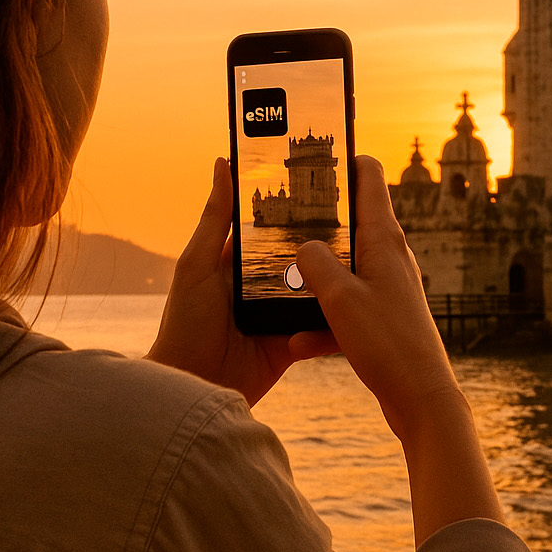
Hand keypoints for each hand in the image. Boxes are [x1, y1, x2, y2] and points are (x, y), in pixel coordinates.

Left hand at [148, 158, 337, 404]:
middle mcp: (261, 284)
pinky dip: (336, 314)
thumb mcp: (197, 264)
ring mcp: (279, 313)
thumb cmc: (184, 324)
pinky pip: (320, 324)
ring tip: (368, 253)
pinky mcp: (293, 341)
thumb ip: (214, 218)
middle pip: (300, 255)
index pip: (271, 227)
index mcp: (238, 261)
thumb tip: (222, 164)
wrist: (193, 387)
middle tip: (360, 215)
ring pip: (317, 287)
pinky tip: (359, 297)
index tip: (324, 181)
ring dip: (336, 276)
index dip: (294, 206)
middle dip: (326, 240)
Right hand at [295, 156, 460, 443]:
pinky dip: (321, 323)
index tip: (315, 150)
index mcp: (384, 240)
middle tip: (280, 214)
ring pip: (340, 270)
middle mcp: (389, 258)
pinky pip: (343, 310)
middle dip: (315, 221)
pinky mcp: (381, 319)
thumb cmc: (388, 345)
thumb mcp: (339, 299)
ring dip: (312, 282)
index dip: (344, 158)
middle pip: (349, 223)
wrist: (421, 400)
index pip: (369, 177)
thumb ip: (313, 265)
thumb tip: (302, 246)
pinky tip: (297, 343)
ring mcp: (386, 288)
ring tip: (280, 287)